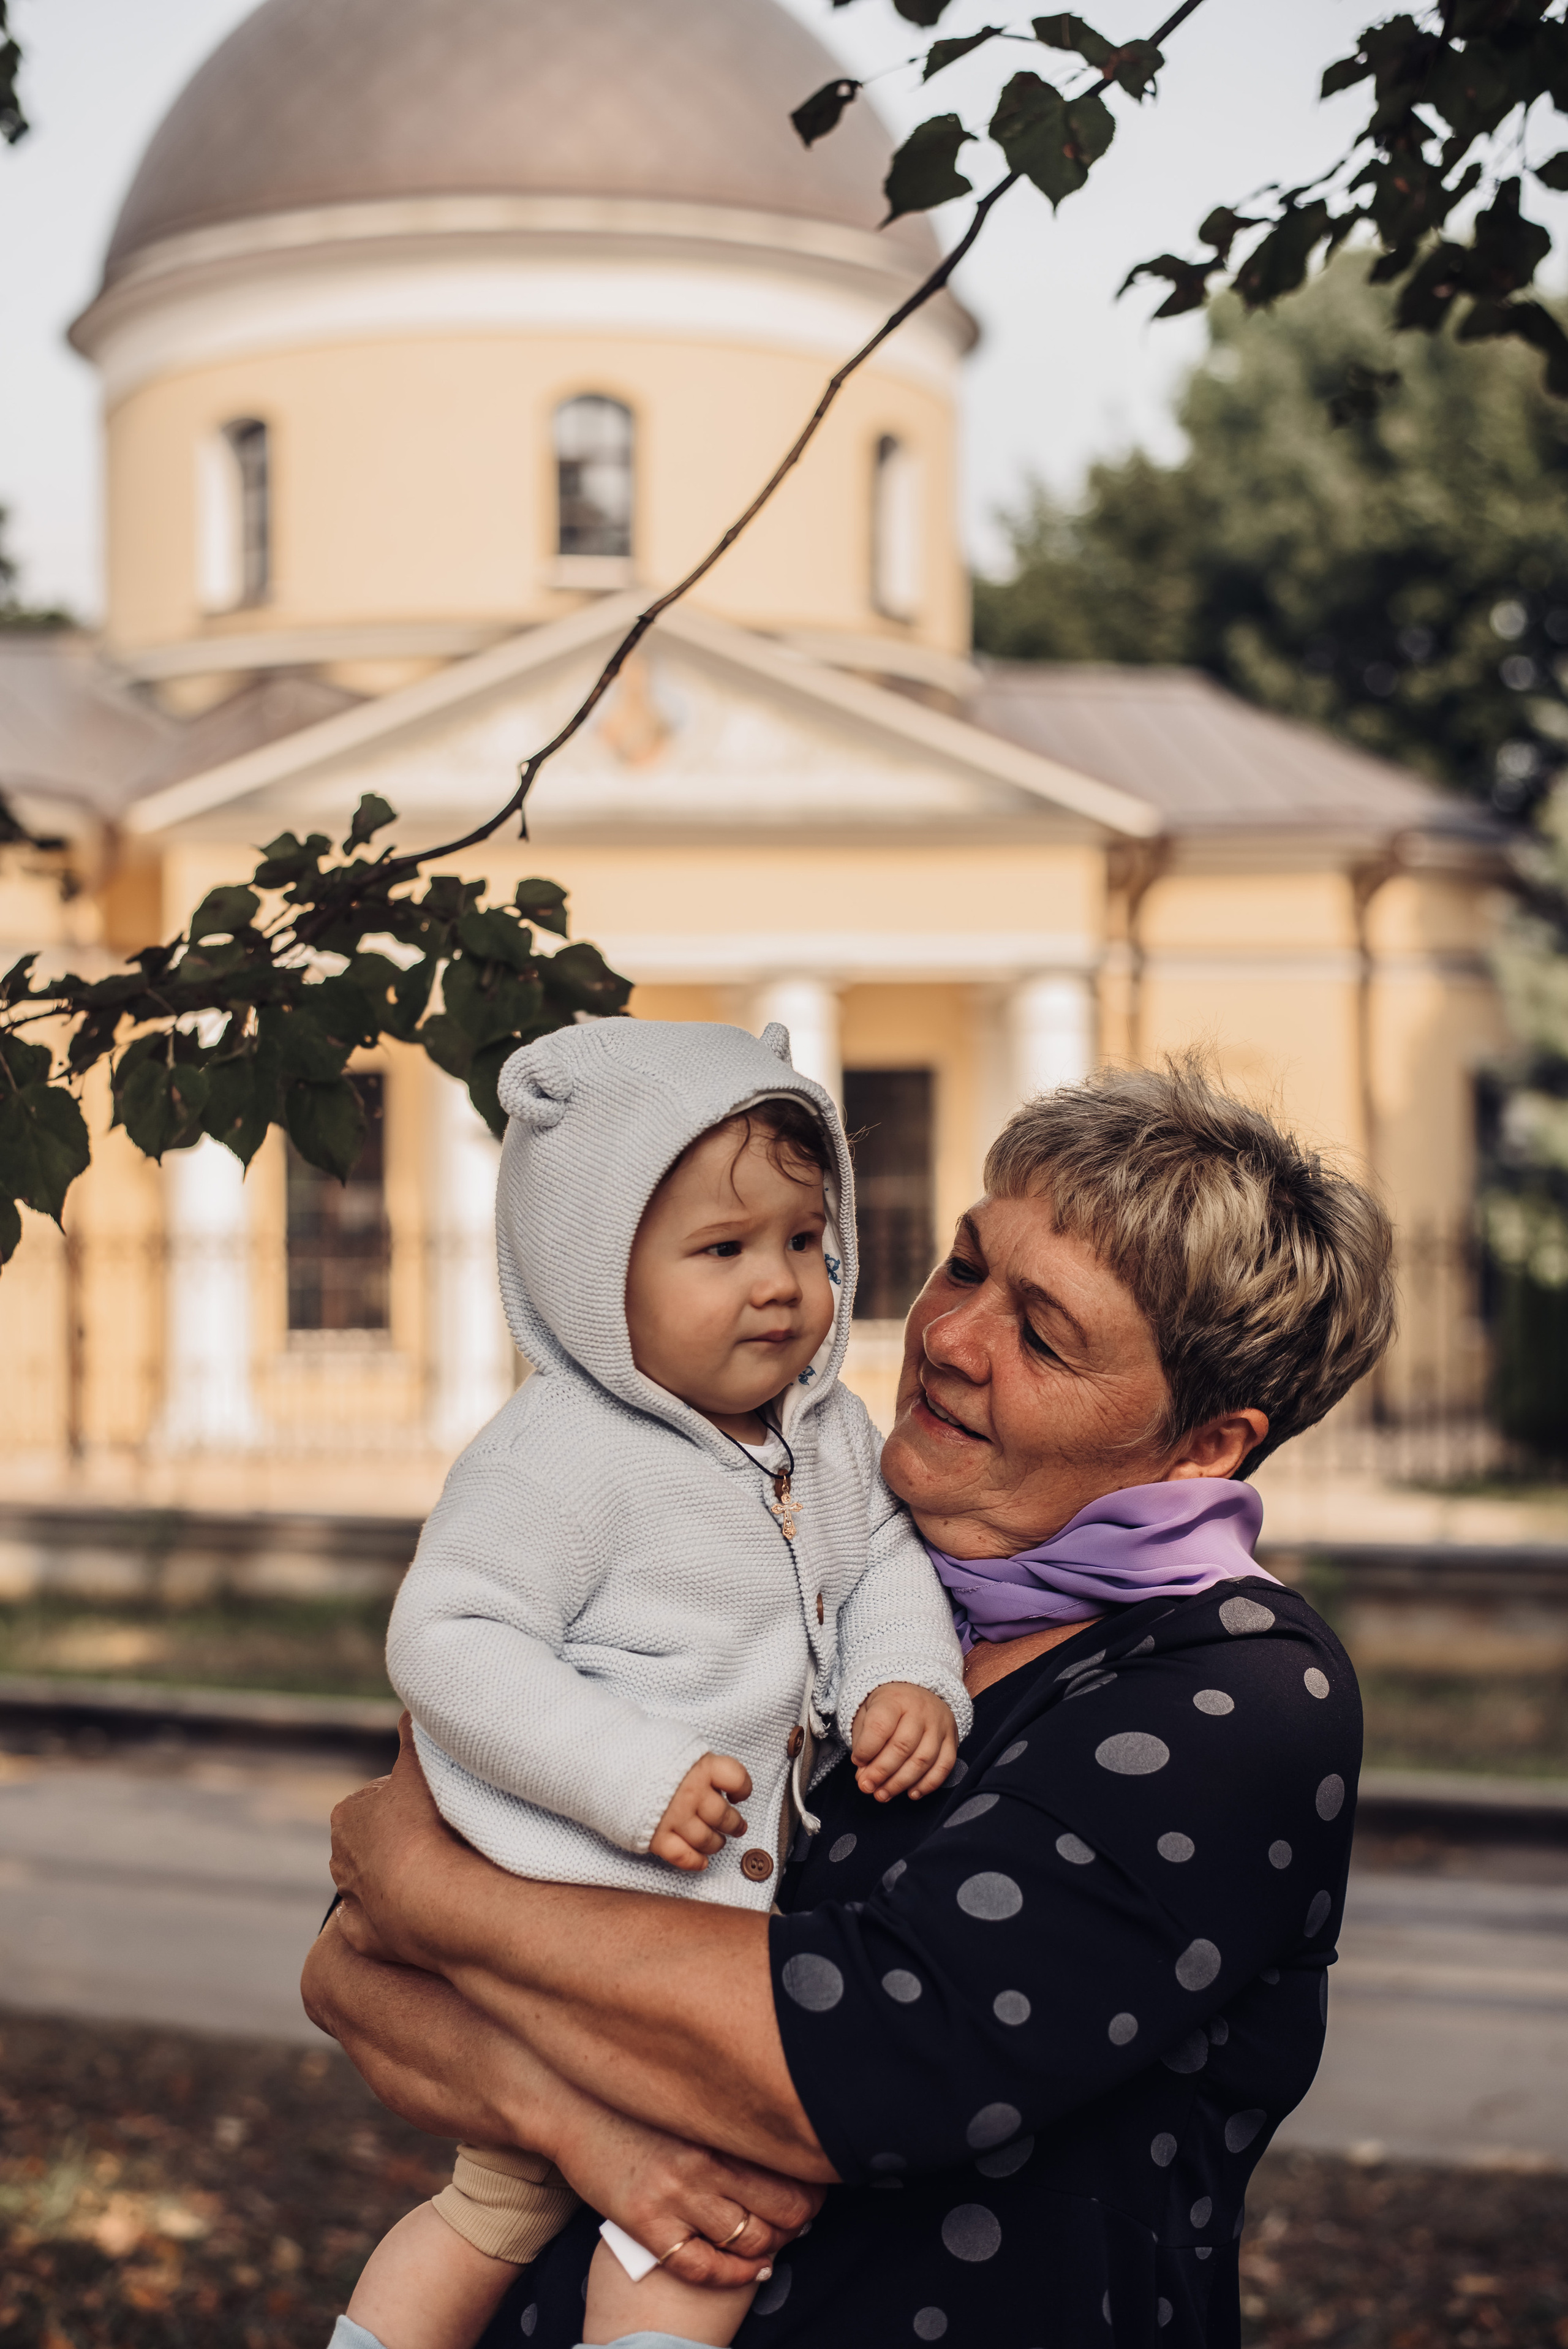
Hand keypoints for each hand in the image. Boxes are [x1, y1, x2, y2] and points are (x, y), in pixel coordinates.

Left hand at [328, 1713, 460, 1964]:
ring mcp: (353, 1904)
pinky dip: (400, 1916)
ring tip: (442, 1872)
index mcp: (348, 1817)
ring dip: (402, 1878)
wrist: (428, 1900)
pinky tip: (427, 1906)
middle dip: (402, 1838)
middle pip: (377, 1842)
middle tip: (444, 1834)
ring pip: (377, 1883)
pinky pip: (384, 1924)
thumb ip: (413, 1731)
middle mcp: (339, 1861)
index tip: (438, 1802)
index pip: (379, 1799)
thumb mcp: (420, 1764)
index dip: (409, 1798)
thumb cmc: (422, 1826)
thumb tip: (410, 1702)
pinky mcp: (367, 1940)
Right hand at [553, 2098, 821, 2289]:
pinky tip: (745, 2272)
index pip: (792, 2167)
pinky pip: (703, 2267)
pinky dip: (733, 2276)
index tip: (815, 2193)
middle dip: (800, 2223)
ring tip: (771, 2246)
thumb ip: (731, 2122)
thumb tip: (779, 2147)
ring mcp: (676, 2194)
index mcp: (721, 2125)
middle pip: (784, 2208)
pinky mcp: (647, 2224)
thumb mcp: (692, 2102)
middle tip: (797, 2225)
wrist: (570, 2106)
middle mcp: (706, 2160)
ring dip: (770, 2250)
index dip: (814, 2188)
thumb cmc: (635, 2102)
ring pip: (751, 2240)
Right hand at [650, 1752, 752, 1871]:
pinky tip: (701, 1862)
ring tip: (717, 1842)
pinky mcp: (656, 1836)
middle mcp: (692, 1793)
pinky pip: (682, 1856)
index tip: (738, 1795)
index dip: (742, 1789)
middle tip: (737, 1827)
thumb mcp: (675, 1743)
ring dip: (716, 1843)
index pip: (737, 1779)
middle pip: (724, 1816)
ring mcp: (674, 1816)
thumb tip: (712, 1772)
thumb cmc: (640, 1749)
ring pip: (706, 1839)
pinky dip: (695, 1862)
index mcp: (700, 1765)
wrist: (602, 1758)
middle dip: (734, 1824)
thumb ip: (696, 1760)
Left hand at [851, 1682, 957, 1801]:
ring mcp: (939, 1725)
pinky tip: (912, 1793)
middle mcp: (920, 1710)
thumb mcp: (867, 1715)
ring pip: (923, 1760)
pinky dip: (928, 1784)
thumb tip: (864, 1777)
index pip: (880, 1726)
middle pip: (902, 1747)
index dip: (866, 1749)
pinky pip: (944, 1766)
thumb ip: (863, 1745)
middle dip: (882, 1772)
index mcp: (894, 1700)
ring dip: (901, 1783)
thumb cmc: (887, 1709)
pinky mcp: (952, 1739)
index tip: (857, 1761)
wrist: (916, 1694)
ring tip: (883, 1794)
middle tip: (868, 1787)